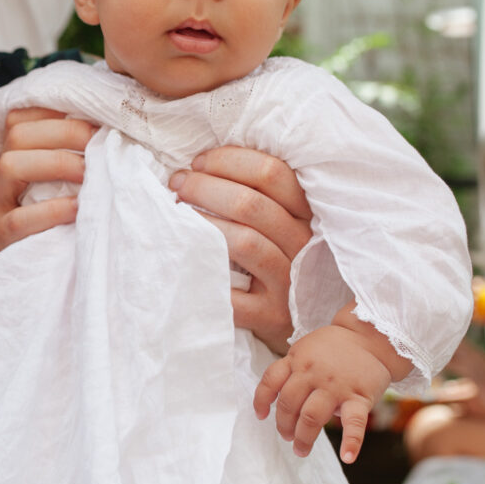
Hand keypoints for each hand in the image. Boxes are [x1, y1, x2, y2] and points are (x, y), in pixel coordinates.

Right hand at [0, 108, 96, 286]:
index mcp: (11, 167)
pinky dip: (52, 211)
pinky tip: (78, 211)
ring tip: (89, 175)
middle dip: (66, 130)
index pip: (21, 118)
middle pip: (17, 133)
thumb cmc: (25, 245)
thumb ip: (60, 177)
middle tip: (101, 143)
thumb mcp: (36, 202)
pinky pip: (18, 221)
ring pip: (9, 166)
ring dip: (57, 162)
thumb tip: (114, 152)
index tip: (95, 119)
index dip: (56, 111)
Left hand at [170, 146, 311, 353]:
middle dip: (205, 187)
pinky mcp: (272, 316)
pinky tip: (185, 260)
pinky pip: (233, 294)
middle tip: (178, 184)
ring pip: (244, 241)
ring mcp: (290, 283)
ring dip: (202, 223)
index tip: (198, 163)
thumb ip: (258, 194)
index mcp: (308, 214)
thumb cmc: (275, 261)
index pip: (273, 173)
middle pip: (251, 204)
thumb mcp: (280, 223)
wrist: (296, 322)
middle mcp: (304, 245)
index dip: (229, 161)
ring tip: (177, 215)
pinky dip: (205, 274)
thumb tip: (201, 164)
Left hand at [253, 324, 390, 463]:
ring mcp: (336, 386)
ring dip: (303, 438)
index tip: (261, 416)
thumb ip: (293, 370)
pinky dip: (351, 442)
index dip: (262, 400)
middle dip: (284, 425)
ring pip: (312, 417)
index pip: (271, 381)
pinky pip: (354, 422)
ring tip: (301, 450)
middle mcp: (312, 373)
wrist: (372, 336)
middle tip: (286, 437)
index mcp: (297, 360)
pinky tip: (348, 457)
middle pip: (289, 404)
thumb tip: (280, 402)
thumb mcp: (306, 349)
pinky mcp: (359, 396)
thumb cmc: (335, 347)